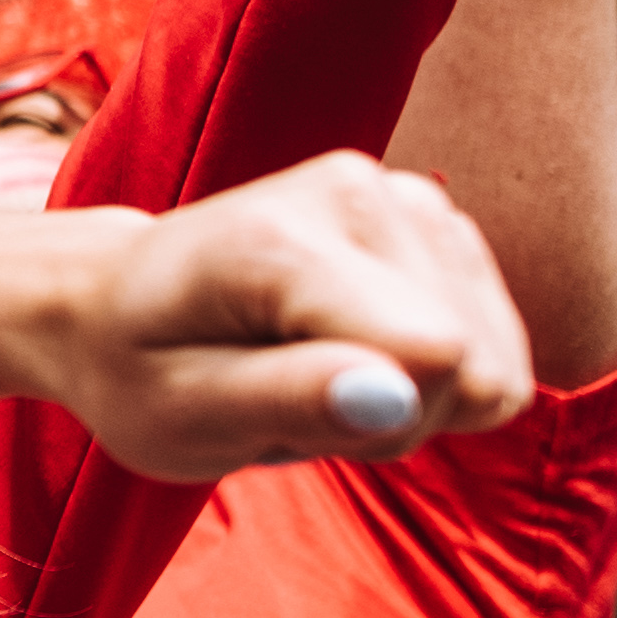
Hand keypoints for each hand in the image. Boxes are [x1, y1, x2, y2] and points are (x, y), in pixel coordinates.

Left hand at [30, 149, 534, 479]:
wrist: (119, 300)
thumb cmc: (142, 369)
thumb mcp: (183, 416)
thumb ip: (289, 401)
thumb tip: (396, 396)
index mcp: (280, 239)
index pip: (432, 356)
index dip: (378, 427)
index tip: (284, 413)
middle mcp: (357, 190)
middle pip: (468, 365)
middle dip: (390, 418)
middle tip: (288, 398)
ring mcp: (406, 194)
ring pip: (492, 363)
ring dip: (410, 399)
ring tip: (311, 374)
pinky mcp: (437, 218)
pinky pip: (497, 347)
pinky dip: (429, 376)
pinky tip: (351, 353)